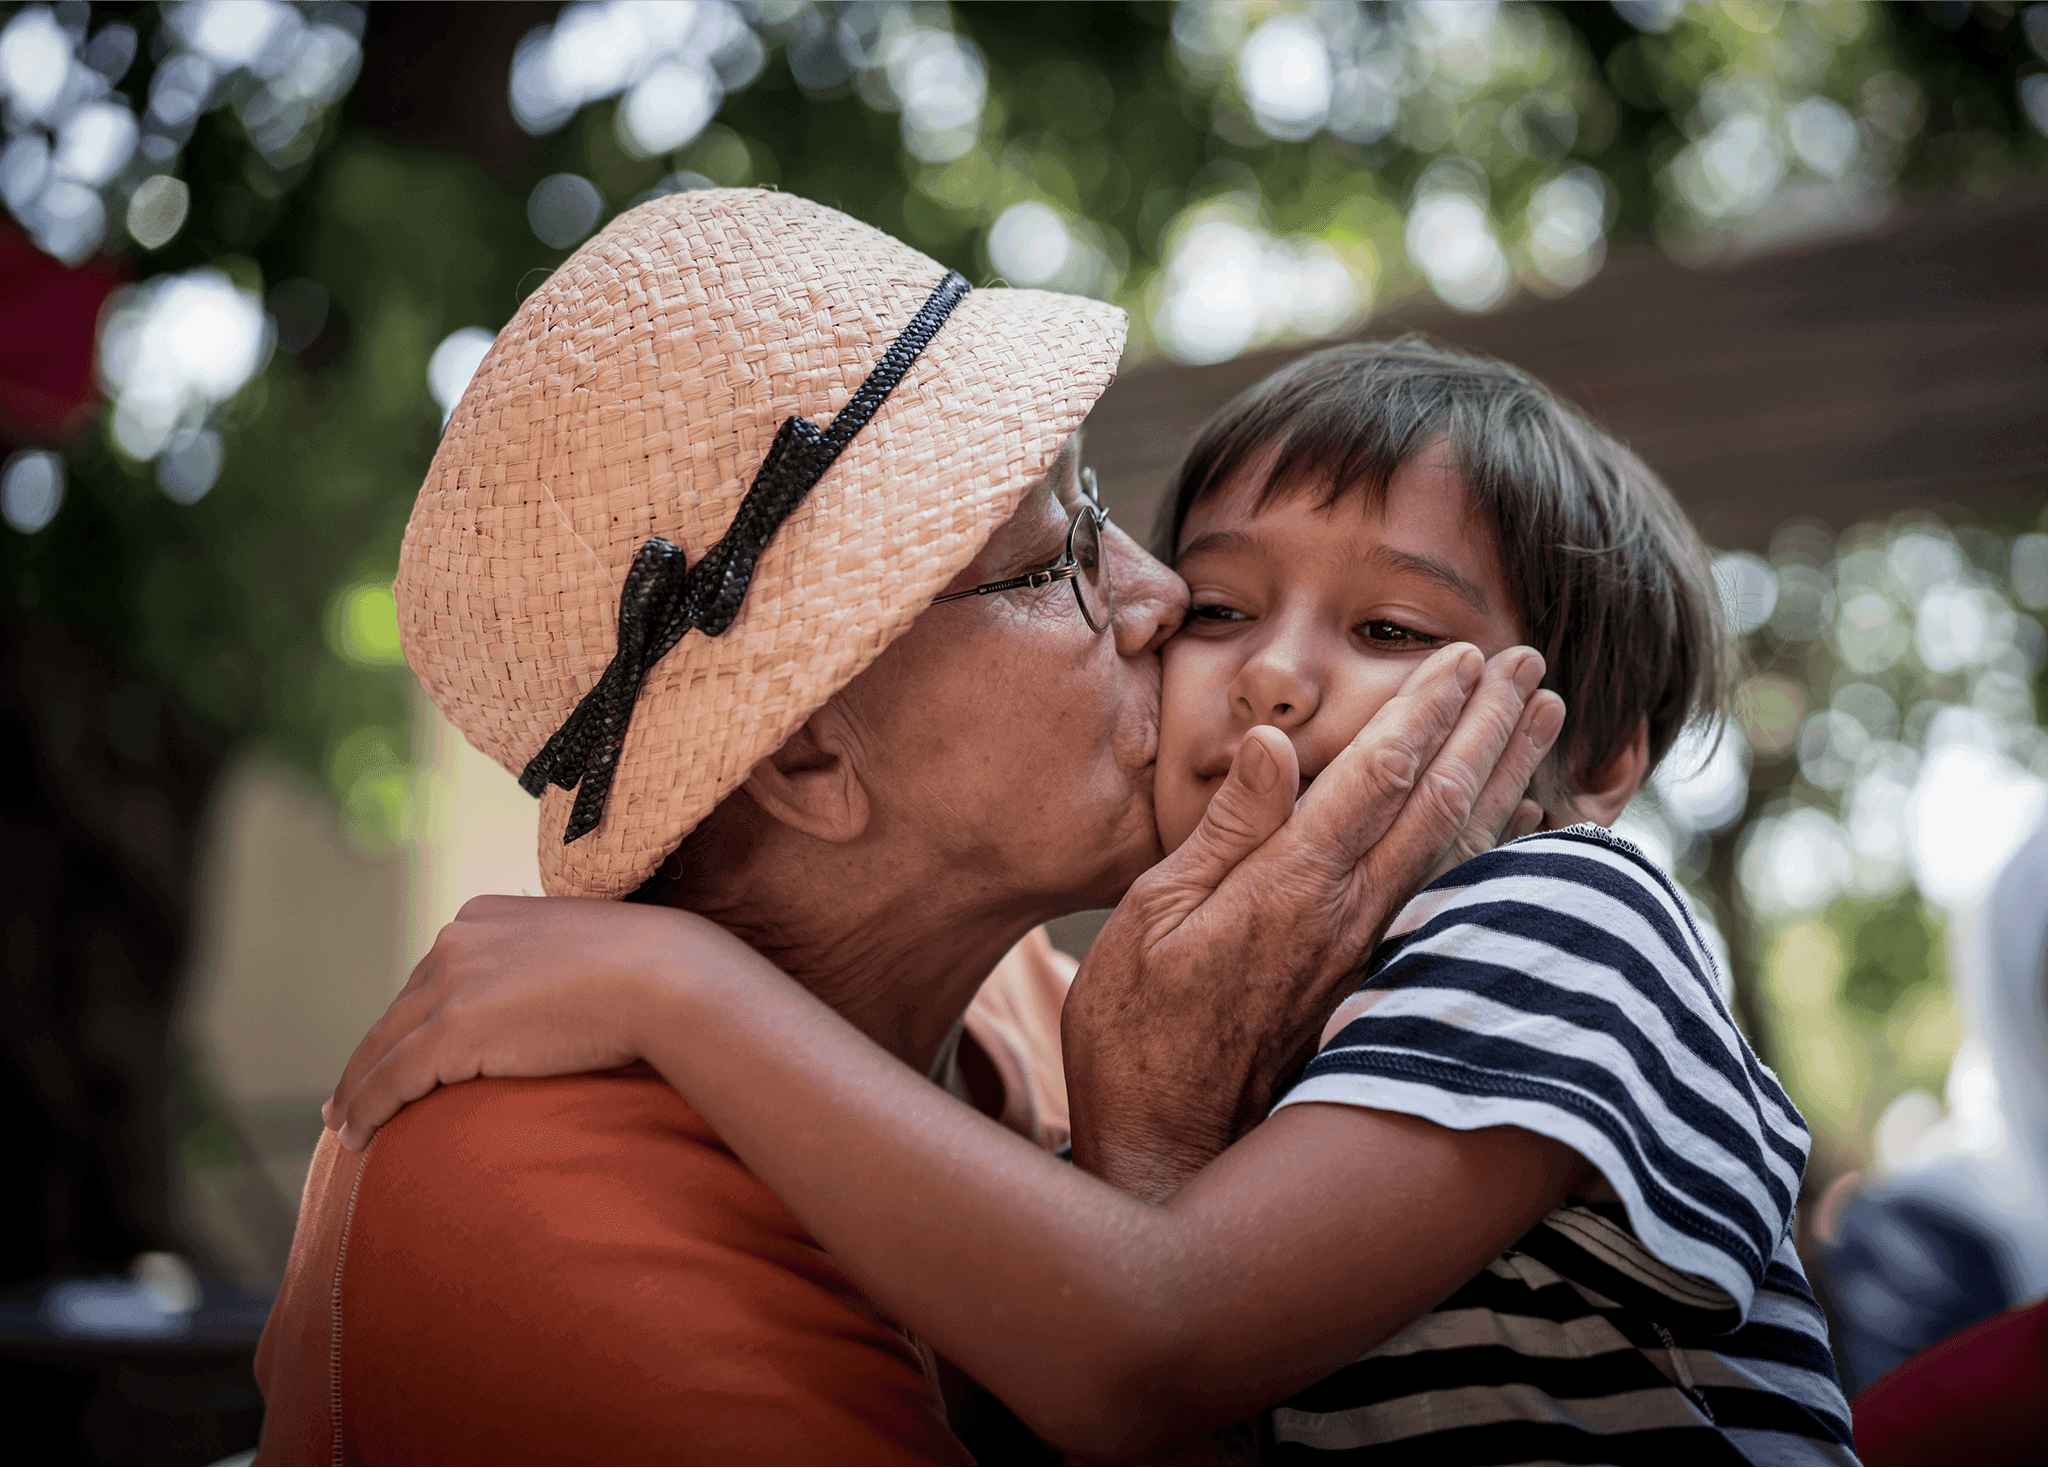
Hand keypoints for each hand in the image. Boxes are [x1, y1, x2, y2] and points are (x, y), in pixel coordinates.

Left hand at [323, 895, 770, 1148]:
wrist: (664, 976)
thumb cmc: (650, 967)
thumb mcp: (583, 949)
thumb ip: (551, 965)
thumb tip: (561, 995)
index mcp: (484, 915)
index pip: (433, 975)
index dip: (410, 1020)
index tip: (393, 1049)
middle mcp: (456, 940)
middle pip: (400, 1009)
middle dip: (374, 1053)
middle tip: (350, 1093)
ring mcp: (451, 983)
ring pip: (383, 1046)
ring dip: (356, 1089)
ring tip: (344, 1122)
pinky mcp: (451, 1030)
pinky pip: (391, 1079)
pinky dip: (366, 1109)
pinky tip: (356, 1134)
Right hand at [1064, 644, 1564, 1199]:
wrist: (1169, 1151)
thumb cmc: (1138, 1031)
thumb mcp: (1150, 915)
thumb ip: (1227, 829)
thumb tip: (1277, 743)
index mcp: (1293, 886)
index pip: (1379, 775)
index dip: (1426, 709)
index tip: (1466, 657)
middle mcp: (1352, 917)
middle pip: (1441, 801)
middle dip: (1488, 725)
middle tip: (1530, 663)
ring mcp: (1372, 957)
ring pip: (1462, 849)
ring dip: (1510, 777)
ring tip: (1549, 722)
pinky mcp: (1374, 989)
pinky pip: (1455, 906)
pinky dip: (1499, 860)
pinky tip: (1529, 833)